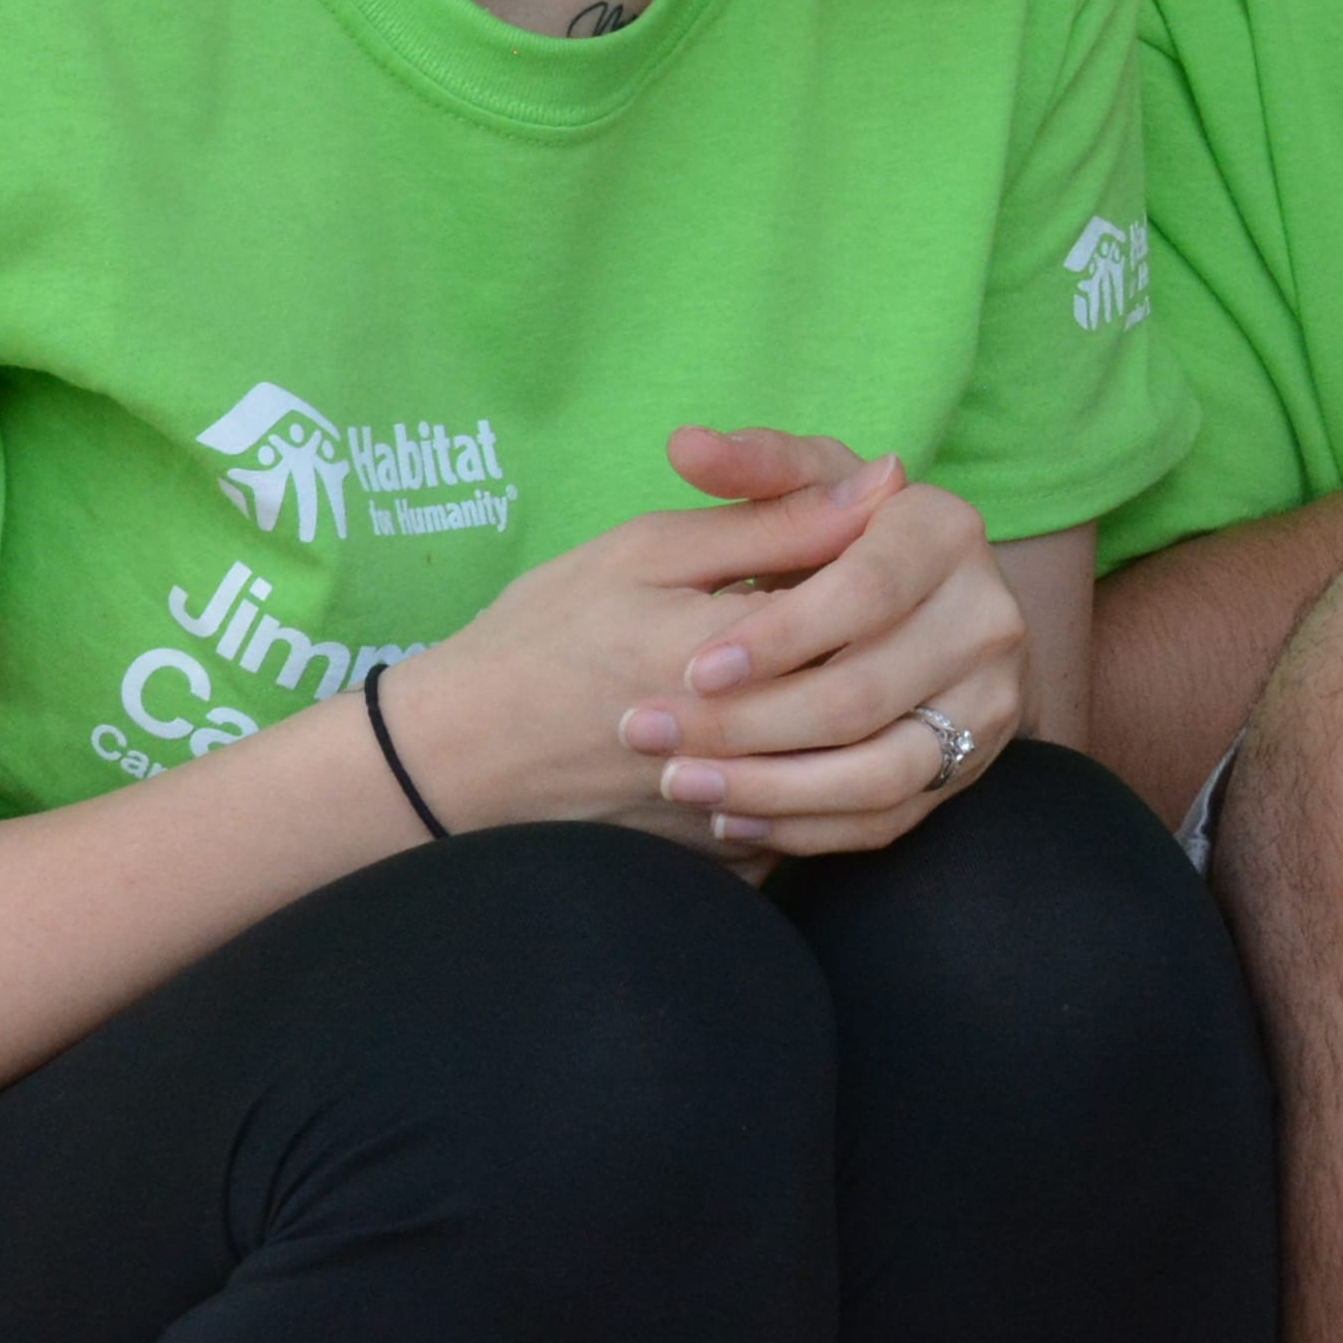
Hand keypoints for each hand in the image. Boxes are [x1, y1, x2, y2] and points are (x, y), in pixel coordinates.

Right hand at [371, 439, 911, 842]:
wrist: (458, 759)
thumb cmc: (543, 635)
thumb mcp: (647, 552)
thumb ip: (771, 521)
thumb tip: (884, 482)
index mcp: (725, 653)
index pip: (867, 600)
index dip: (874, 561)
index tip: (849, 545)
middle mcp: (745, 745)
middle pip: (877, 683)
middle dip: (879, 634)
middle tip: (843, 606)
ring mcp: (743, 814)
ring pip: (861, 757)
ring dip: (861, 705)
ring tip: (817, 665)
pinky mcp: (733, 860)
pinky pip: (820, 818)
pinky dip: (823, 772)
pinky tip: (788, 735)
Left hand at [615, 427, 1030, 861]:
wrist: (917, 609)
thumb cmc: (836, 535)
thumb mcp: (806, 484)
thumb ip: (753, 469)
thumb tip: (686, 444)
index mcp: (948, 530)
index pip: (864, 592)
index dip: (779, 636)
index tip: (696, 670)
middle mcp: (988, 615)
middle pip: (862, 693)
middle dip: (746, 725)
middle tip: (651, 736)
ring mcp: (989, 698)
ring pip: (877, 771)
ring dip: (769, 789)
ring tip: (682, 784)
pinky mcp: (970, 765)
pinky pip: (885, 818)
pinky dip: (803, 826)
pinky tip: (730, 816)